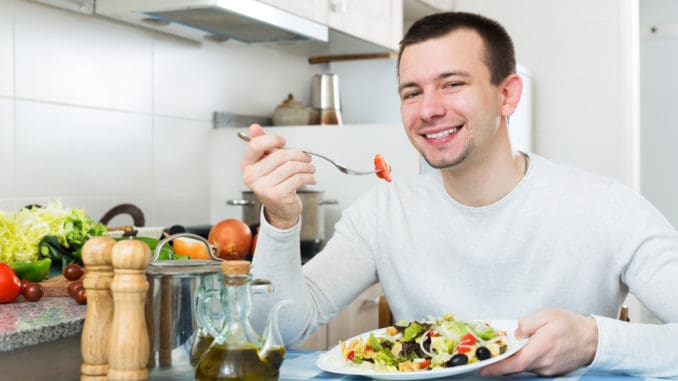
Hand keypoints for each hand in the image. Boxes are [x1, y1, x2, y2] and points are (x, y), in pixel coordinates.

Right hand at [240, 124, 315, 229]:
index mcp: (247, 165)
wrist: (279, 209)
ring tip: (310, 168)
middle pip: (280, 155)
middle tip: (306, 157)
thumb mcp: (266, 163)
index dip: (272, 140)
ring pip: (291, 167)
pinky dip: (308, 177)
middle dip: (298, 154)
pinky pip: (297, 179)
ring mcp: (263, 187)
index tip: (283, 141)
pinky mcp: (276, 195)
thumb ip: (262, 144)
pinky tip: (310, 178)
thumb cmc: (274, 183)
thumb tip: (254, 127)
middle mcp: (252, 176)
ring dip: (306, 166)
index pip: (255, 145)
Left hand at [480, 309, 597, 376]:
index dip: (498, 367)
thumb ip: (525, 324)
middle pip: (516, 366)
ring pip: (524, 366)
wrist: (592, 338)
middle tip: (490, 354)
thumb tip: (511, 333)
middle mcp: (545, 363)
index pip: (516, 363)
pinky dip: (525, 359)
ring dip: (515, 358)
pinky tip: (526, 349)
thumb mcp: (546, 316)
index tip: (484, 368)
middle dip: (502, 361)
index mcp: (542, 347)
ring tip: (511, 347)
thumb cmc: (571, 325)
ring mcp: (548, 369)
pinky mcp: (551, 371)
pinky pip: (533, 367)